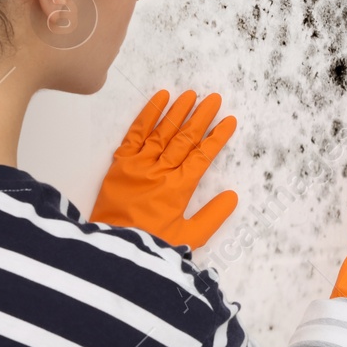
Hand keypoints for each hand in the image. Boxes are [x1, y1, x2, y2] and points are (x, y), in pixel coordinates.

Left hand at [90, 89, 238, 248]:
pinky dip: (147, 115)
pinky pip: (135, 133)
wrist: (114, 251)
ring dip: (178, 111)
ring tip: (191, 94)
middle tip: (215, 99)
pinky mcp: (120, 164)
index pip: (202, 156)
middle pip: (185, 138)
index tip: (229, 121)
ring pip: (162, 131)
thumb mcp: (189, 239)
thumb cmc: (152, 246)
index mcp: (179, 188)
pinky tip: (160, 98)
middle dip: (202, 117)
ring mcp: (139, 164)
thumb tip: (232, 196)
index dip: (217, 137)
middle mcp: (161, 171)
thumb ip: (212, 217)